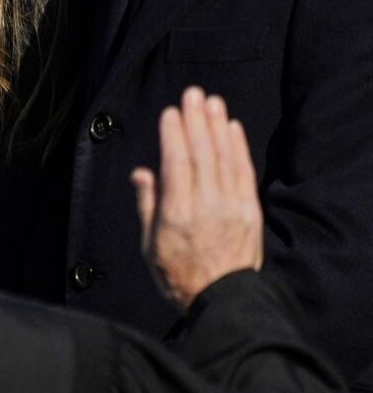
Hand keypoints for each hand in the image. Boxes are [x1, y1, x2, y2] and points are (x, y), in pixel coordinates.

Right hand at [132, 86, 264, 311]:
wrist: (223, 299)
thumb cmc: (179, 275)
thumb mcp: (150, 245)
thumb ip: (148, 206)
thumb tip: (142, 174)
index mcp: (176, 214)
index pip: (177, 164)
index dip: (175, 135)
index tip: (172, 112)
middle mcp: (206, 206)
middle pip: (202, 154)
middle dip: (197, 121)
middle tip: (193, 94)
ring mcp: (231, 207)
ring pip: (224, 158)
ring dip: (218, 126)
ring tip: (212, 102)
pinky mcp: (250, 211)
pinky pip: (244, 172)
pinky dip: (238, 147)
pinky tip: (232, 128)